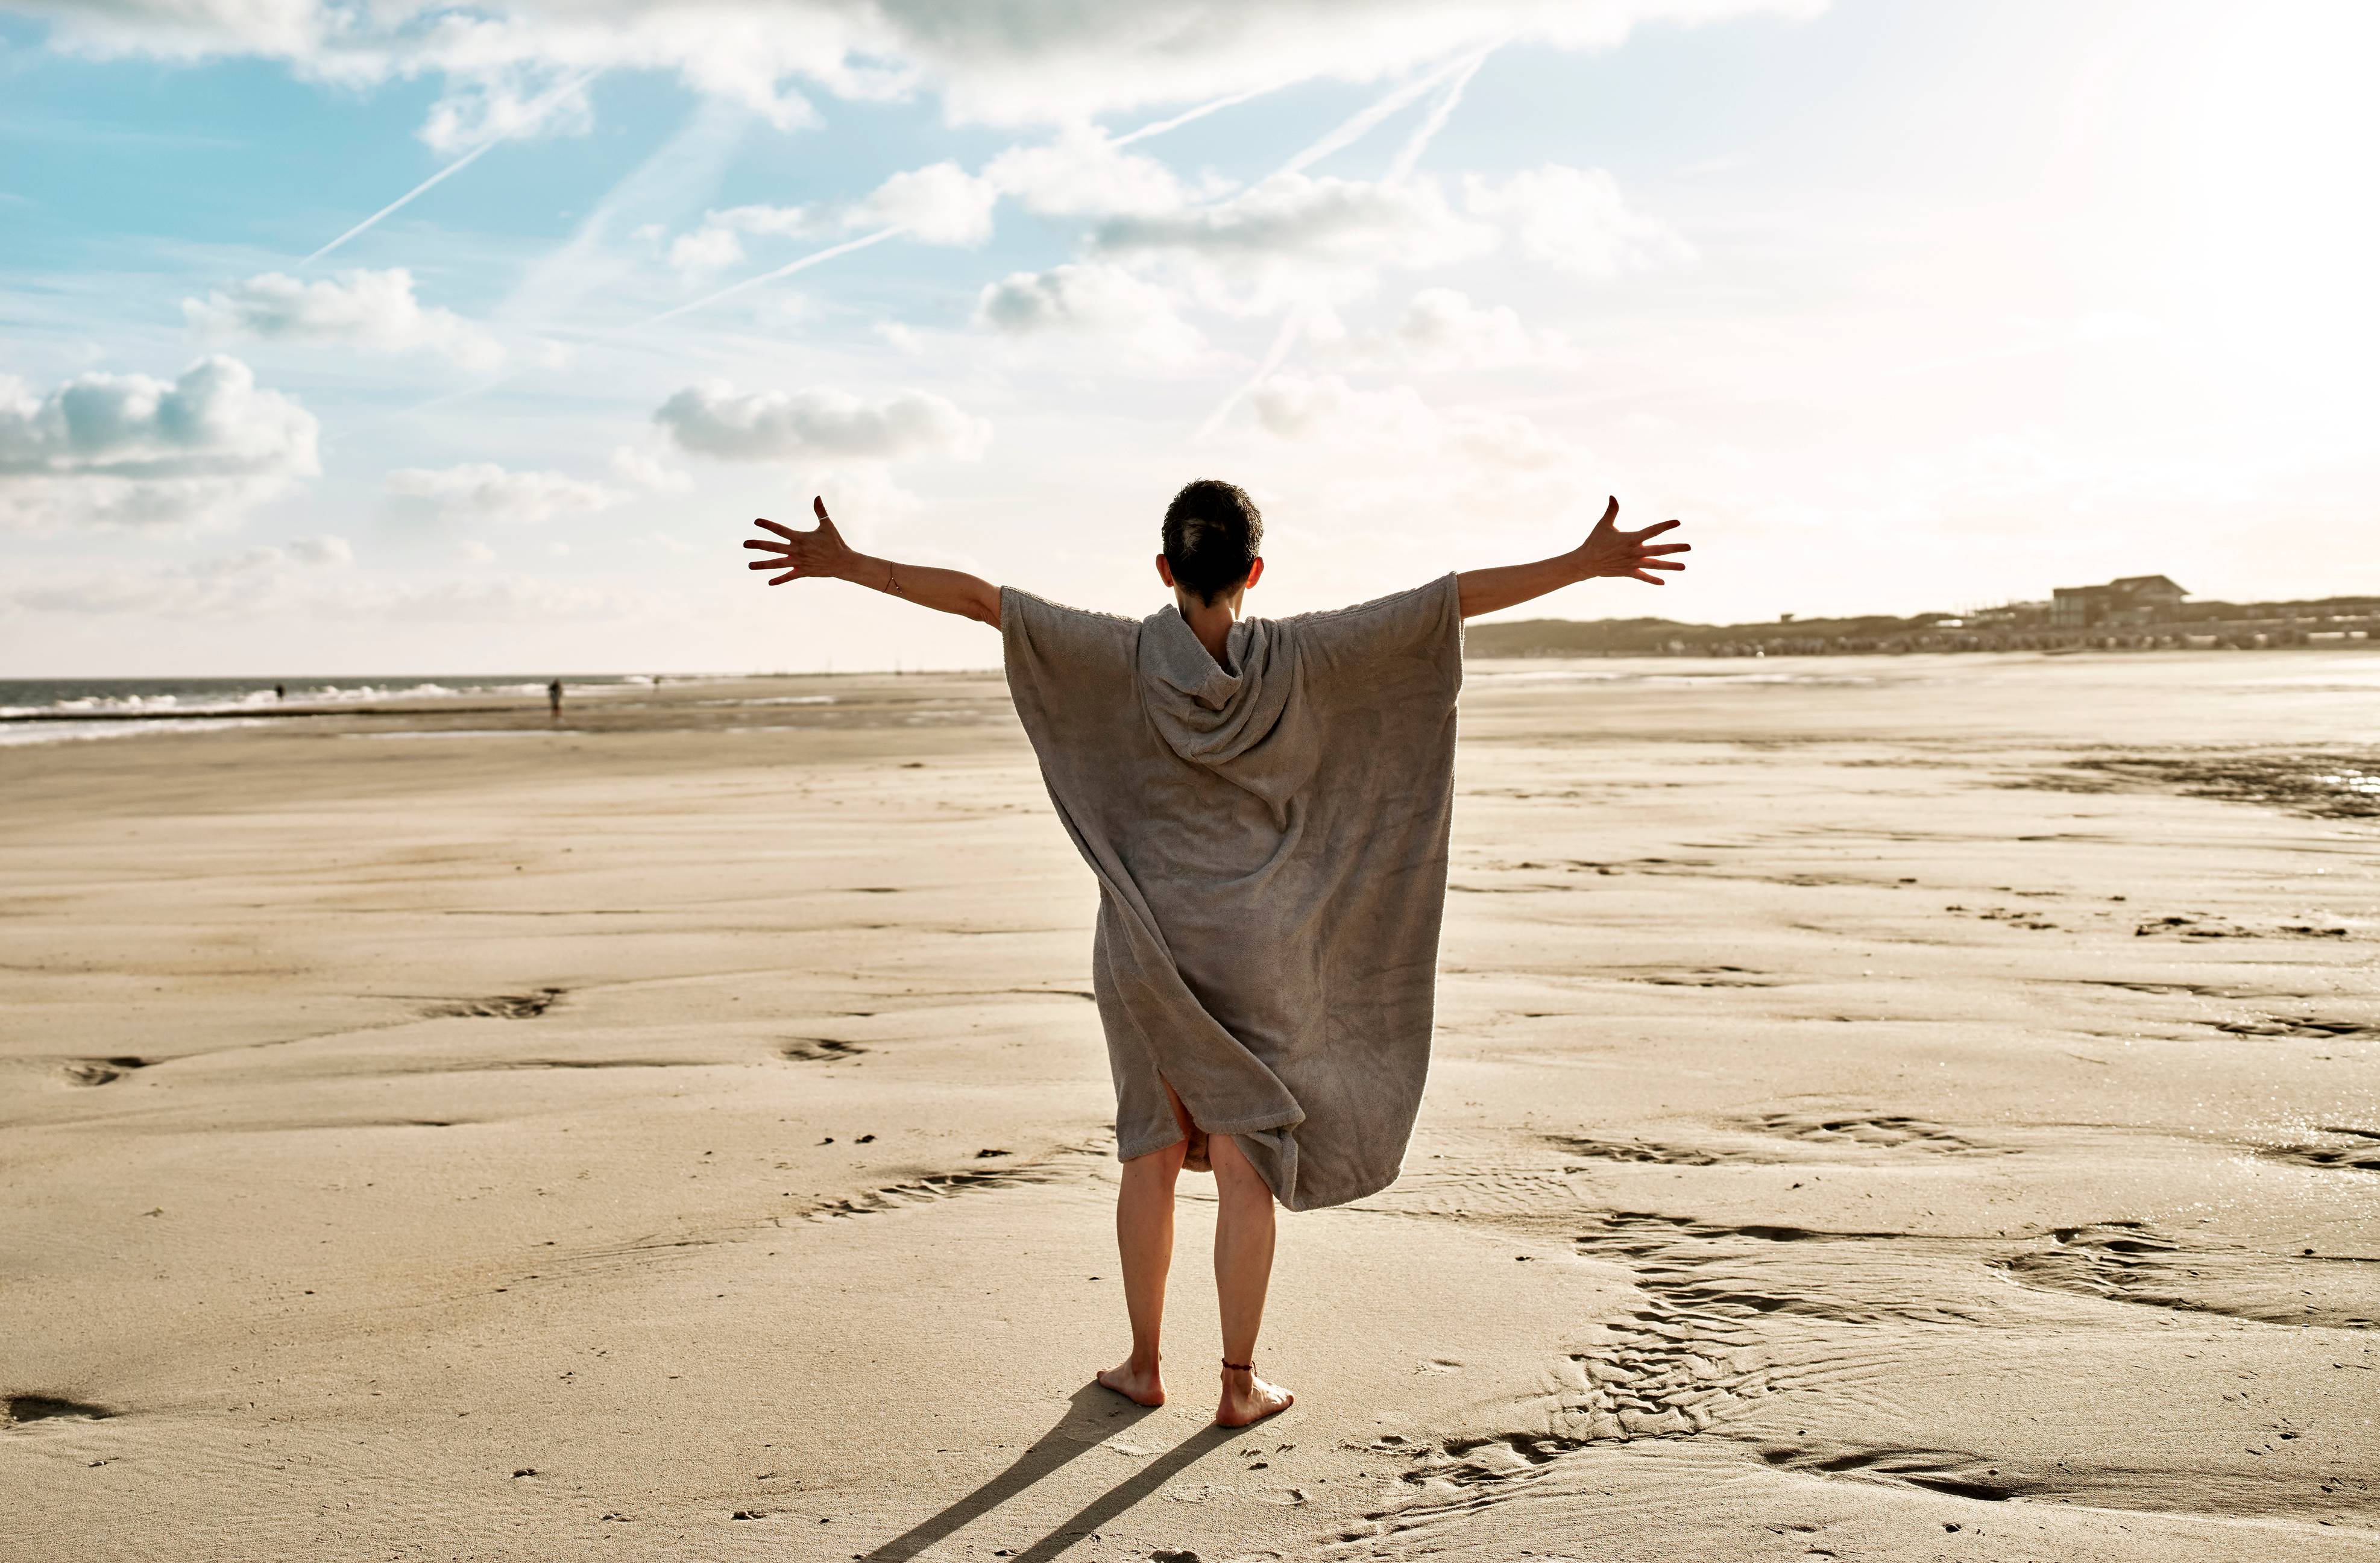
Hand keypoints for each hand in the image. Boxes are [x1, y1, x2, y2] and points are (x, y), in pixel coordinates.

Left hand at [744, 496, 855, 585]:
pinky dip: (780, 580)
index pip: (780, 530)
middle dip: (758, 545)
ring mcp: (799, 563)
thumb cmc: (835, 542)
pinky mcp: (803, 572)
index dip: (768, 525)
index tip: (756, 521)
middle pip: (773, 547)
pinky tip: (769, 582)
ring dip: (762, 565)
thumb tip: (817, 496)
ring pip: (777, 564)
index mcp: (800, 538)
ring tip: (749, 565)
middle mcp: (797, 551)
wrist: (843, 562)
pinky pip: (789, 577)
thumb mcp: (827, 526)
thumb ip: (820, 511)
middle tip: (745, 544)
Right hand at [1573, 496, 1688, 584]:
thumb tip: (1612, 495)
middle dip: (1675, 548)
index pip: (1652, 531)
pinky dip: (1653, 580)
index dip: (1665, 526)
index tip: (1677, 523)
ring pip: (1655, 565)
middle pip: (1659, 550)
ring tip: (1684, 567)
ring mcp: (1633, 564)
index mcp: (1631, 539)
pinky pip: (1643, 577)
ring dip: (1670, 566)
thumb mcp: (1604, 524)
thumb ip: (1611, 510)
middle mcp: (1634, 552)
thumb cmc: (1595, 541)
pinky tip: (1663, 582)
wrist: (1586, 562)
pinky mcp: (1628, 572)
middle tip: (1689, 547)